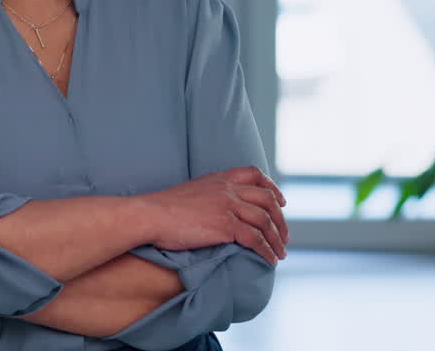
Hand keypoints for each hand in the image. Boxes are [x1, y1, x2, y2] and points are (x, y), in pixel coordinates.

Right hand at [138, 166, 288, 264]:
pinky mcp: (225, 225)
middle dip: (280, 219)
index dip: (272, 188)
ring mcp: (227, 206)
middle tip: (284, 235)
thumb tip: (218, 210)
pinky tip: (269, 259)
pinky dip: (266, 250)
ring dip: (277, 239)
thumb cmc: (162, 208)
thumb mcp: (191, 192)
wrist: (149, 215)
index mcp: (219, 179)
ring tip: (281, 253)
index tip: (280, 201)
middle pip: (267, 199)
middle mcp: (227, 189)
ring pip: (265, 221)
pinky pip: (255, 239)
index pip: (255, 175)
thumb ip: (209, 195)